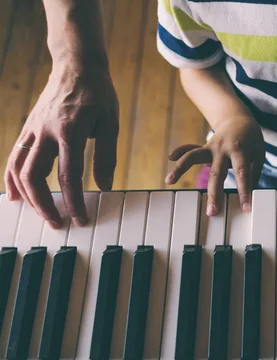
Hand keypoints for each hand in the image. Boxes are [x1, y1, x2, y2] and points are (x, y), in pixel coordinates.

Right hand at [4, 64, 118, 227]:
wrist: (77, 65)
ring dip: (27, 195)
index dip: (73, 202)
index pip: (69, 176)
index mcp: (70, 132)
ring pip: (19, 168)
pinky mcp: (28, 127)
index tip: (80, 219)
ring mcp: (33, 129)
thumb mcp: (110, 124)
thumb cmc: (98, 94)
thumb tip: (104, 187)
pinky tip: (16, 193)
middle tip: (57, 222)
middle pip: (35, 176)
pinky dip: (12, 177)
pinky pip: (14, 156)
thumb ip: (106, 156)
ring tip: (38, 213)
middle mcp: (46, 132)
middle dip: (44, 204)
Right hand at [165, 115, 264, 215]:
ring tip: (168, 180)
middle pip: (216, 173)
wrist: (239, 119)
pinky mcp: (203, 148)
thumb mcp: (258, 154)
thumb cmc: (251, 140)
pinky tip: (170, 157)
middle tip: (212, 212)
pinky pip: (189, 148)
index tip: (245, 207)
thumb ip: (254, 172)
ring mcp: (210, 147)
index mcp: (240, 150)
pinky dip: (179, 151)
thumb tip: (250, 194)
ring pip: (193, 157)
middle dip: (214, 194)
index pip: (242, 174)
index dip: (244, 191)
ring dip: (180, 168)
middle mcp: (222, 149)